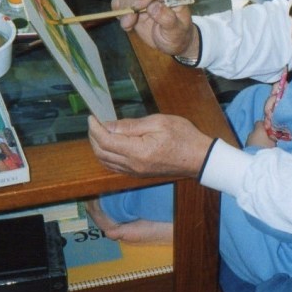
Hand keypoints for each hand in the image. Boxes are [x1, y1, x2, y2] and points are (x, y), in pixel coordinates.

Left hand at [88, 114, 212, 177]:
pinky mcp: (138, 174)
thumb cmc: (184, 137)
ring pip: (105, 162)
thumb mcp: (159, 123)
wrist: (200, 158)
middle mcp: (133, 165)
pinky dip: (106, 155)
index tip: (92, 117)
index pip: (106, 141)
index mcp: (138, 151)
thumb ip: (131, 125)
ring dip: (98, 147)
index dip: (95, 128)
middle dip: (93, 136)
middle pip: (101, 152)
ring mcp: (135, 172)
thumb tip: (109, 125)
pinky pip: (114, 167)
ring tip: (99, 132)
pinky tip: (109, 145)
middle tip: (94, 123)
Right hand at [112, 0, 198, 57]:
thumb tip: (153, 7)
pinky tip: (124, 21)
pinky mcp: (134, 4)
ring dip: (123, 9)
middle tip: (129, 23)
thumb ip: (167, 18)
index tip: (136, 7)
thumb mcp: (177, 31)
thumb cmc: (178, 36)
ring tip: (128, 25)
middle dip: (130, 5)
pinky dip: (117, 8)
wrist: (173, 43)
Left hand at [245, 120, 276, 148]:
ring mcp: (247, 140)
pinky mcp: (246, 147)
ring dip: (258, 140)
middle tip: (268, 140)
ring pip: (253, 137)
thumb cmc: (266, 148)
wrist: (256, 159)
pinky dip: (255, 145)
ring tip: (264, 146)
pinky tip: (259, 149)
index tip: (269, 130)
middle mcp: (251, 133)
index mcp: (258, 130)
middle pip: (256, 130)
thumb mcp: (273, 142)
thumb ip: (272, 137)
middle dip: (262, 134)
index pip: (260, 122)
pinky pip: (251, 143)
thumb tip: (272, 136)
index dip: (265, 125)